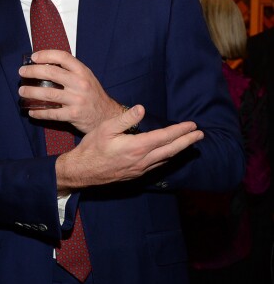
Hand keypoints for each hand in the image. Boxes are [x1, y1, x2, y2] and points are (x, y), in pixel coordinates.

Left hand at [18, 49, 121, 132]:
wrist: (109, 116)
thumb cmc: (93, 95)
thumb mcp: (86, 78)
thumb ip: (70, 72)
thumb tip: (44, 65)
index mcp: (83, 72)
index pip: (63, 57)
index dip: (46, 55)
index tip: (34, 57)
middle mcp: (80, 83)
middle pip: (52, 73)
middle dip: (33, 71)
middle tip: (22, 72)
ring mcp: (77, 100)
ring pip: (49, 93)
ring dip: (32, 92)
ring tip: (22, 91)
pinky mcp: (74, 115)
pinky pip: (52, 113)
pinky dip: (40, 112)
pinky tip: (32, 111)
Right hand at [55, 105, 203, 192]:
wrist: (83, 170)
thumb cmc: (92, 147)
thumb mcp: (106, 128)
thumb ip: (126, 119)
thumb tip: (142, 109)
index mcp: (137, 147)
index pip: (165, 137)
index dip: (180, 130)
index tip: (192, 125)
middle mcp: (143, 160)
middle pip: (171, 150)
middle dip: (187, 141)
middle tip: (200, 135)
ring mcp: (140, 169)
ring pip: (166, 159)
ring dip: (179, 150)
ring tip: (189, 143)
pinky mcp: (136, 174)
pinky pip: (158, 165)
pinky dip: (168, 158)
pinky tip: (169, 155)